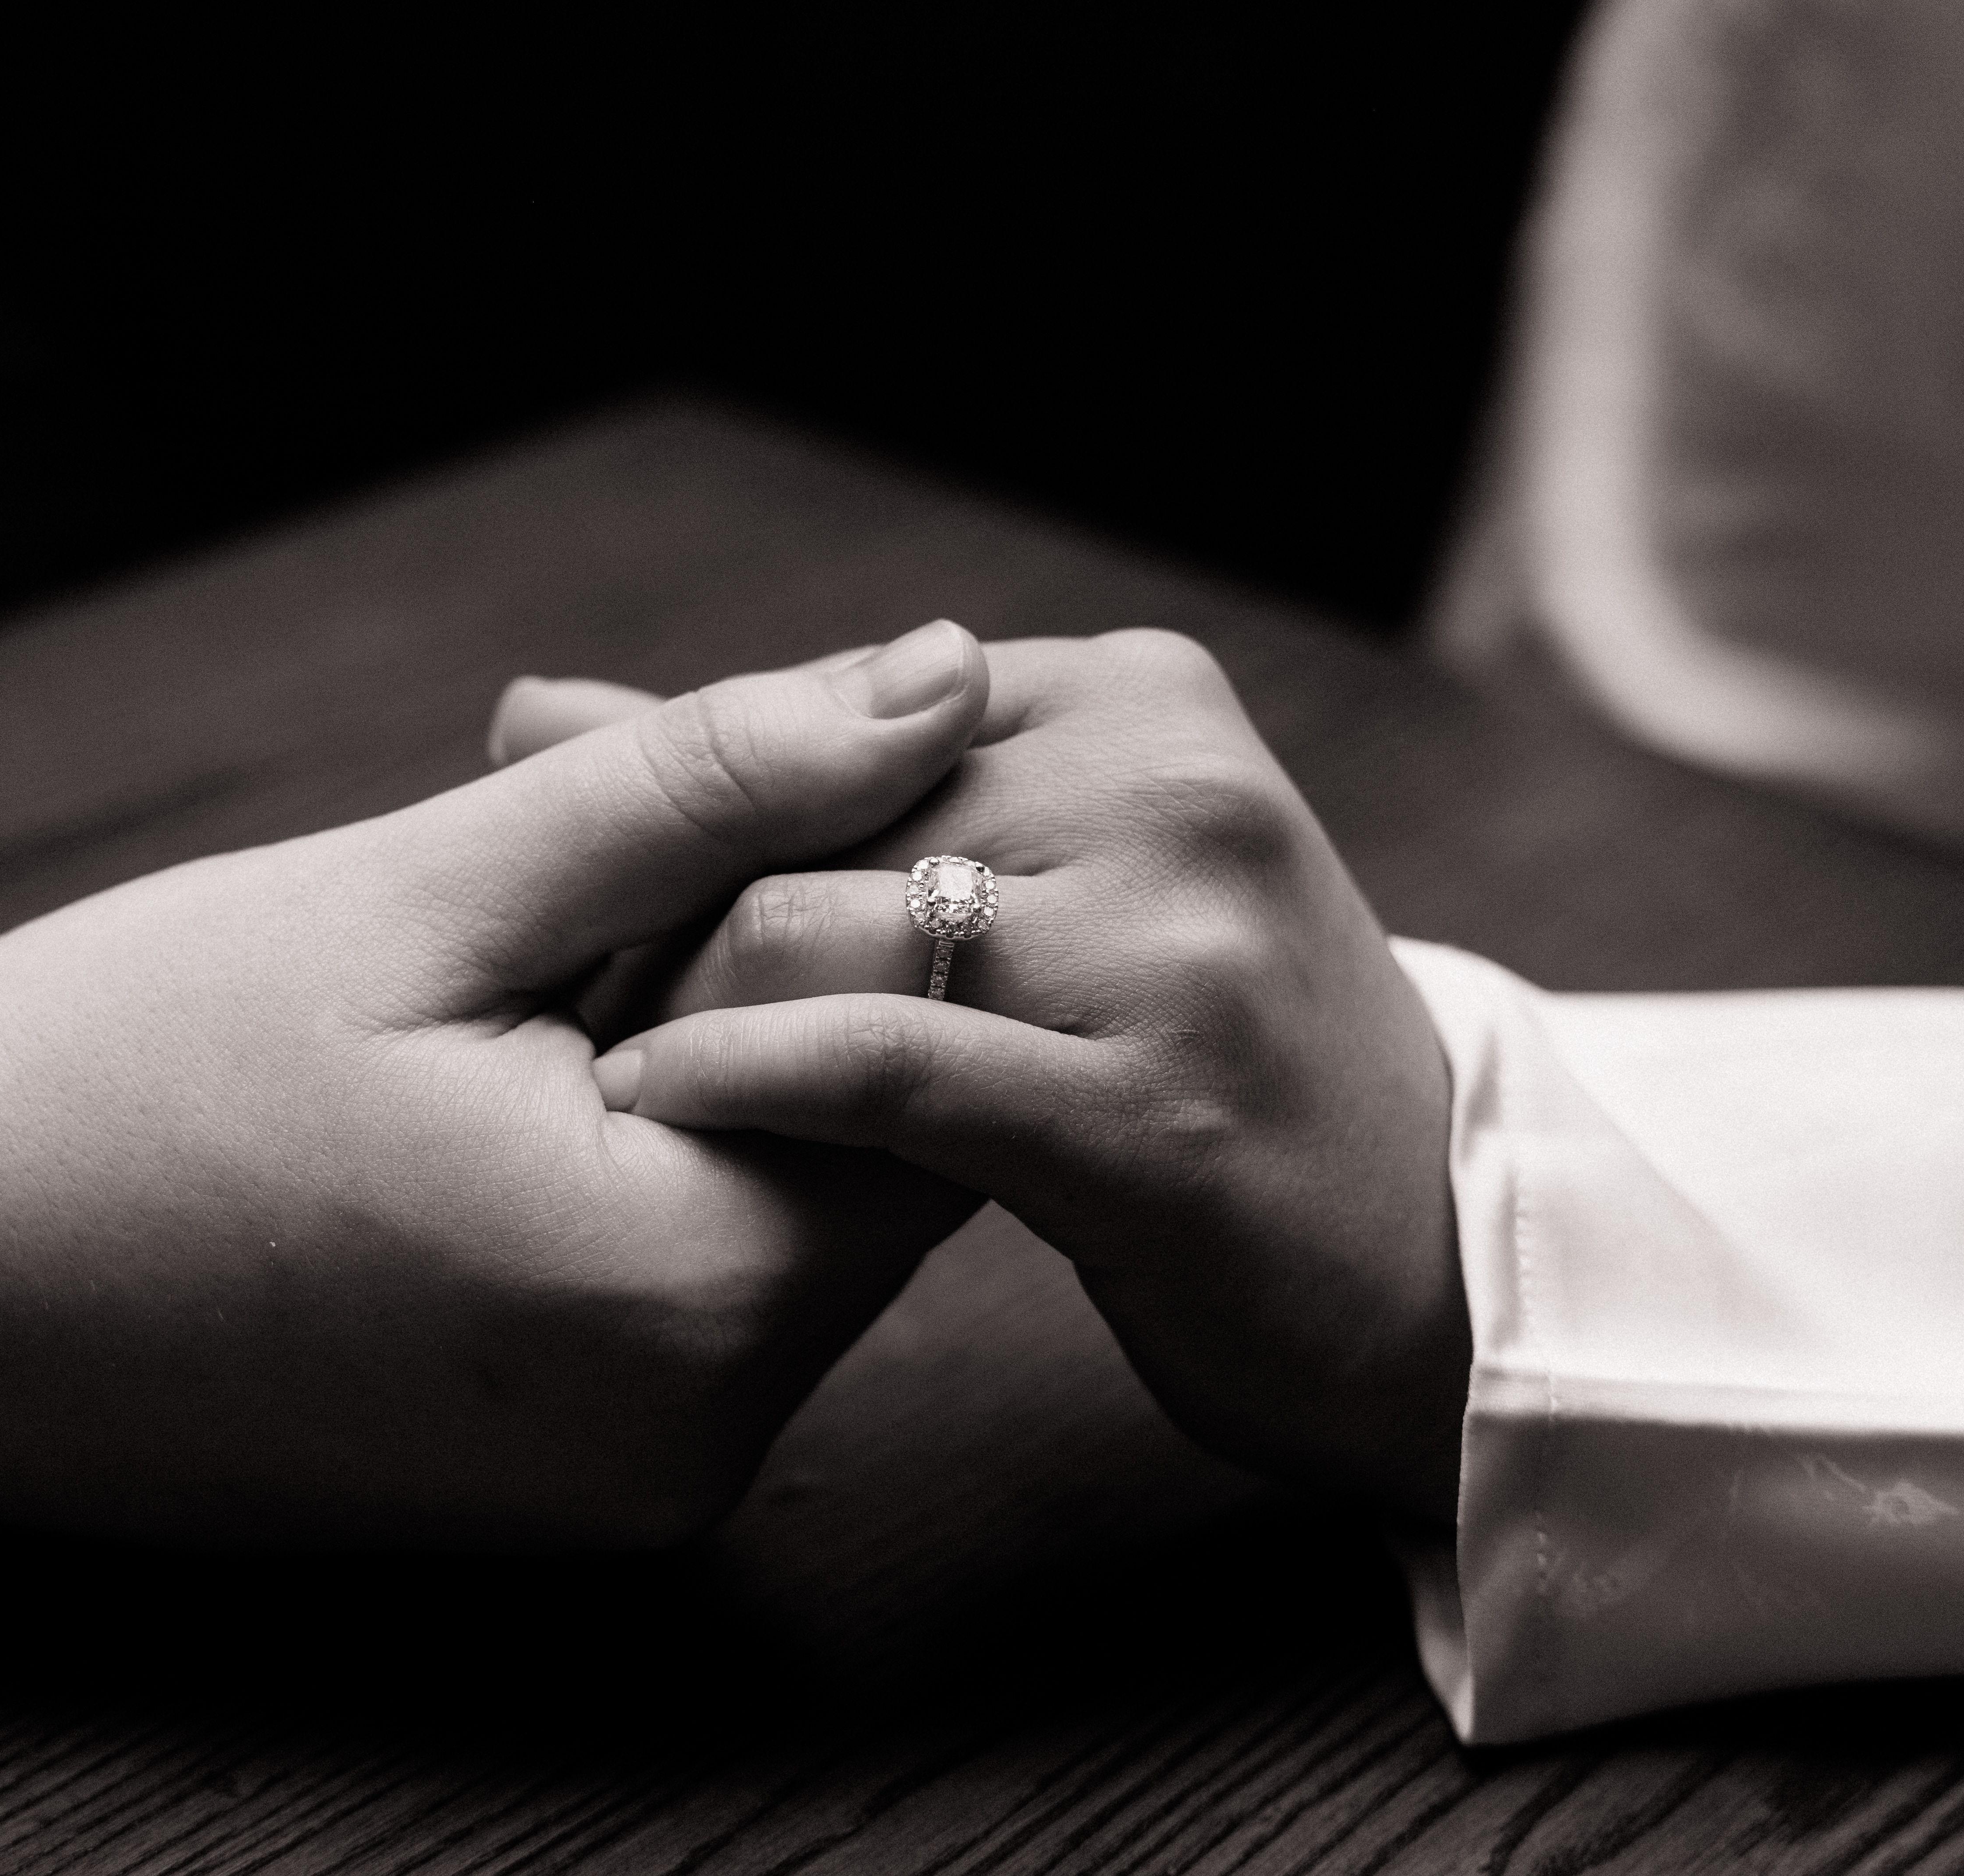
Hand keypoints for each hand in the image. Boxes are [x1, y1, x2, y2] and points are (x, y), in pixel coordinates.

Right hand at [0, 622, 993, 1549]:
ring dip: (675, 1045)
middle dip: (745, 959)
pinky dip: (614, 1156)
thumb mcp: (427, 893)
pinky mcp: (554, 1484)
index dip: (840, 895)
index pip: (937, 1068)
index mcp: (682, 1306)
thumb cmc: (111, 1078)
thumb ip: (711, 786)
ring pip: (767, 1202)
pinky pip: (668, 1286)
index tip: (679, 811)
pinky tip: (465, 1073)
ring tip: (483, 959)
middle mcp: (686, 1440)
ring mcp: (621, 1483)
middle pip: (861, 1140)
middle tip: (556, 855)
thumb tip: (943, 675)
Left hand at [503, 631, 1462, 1523]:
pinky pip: (887, 1065)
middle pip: (819, 815)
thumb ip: (814, 791)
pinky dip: (746, 1076)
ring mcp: (1176, 949)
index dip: (703, 821)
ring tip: (609, 1073)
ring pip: (830, 924)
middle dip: (672, 916)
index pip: (838, 718)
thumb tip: (530, 703)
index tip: (609, 917)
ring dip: (684, 1004)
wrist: (1433, 1264)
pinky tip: (657, 1104)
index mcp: (1141, 699)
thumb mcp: (1029, 885)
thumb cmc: (1191, 1065)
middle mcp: (1171, 787)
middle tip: (572, 1009)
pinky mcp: (1153, 1115)